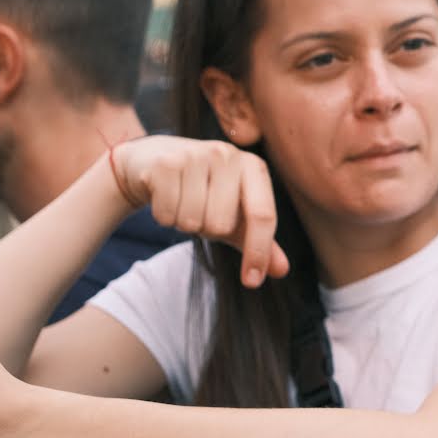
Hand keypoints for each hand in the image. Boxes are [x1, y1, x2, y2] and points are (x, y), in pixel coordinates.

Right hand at [114, 136, 287, 288]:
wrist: (155, 161)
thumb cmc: (203, 190)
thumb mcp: (234, 213)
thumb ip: (259, 239)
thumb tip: (282, 270)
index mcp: (254, 167)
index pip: (263, 215)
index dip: (258, 251)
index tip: (252, 282)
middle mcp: (229, 156)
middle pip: (221, 225)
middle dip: (207, 229)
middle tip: (201, 210)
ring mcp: (196, 156)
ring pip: (192, 222)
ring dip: (184, 223)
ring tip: (183, 201)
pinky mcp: (165, 164)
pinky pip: (166, 215)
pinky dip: (164, 216)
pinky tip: (165, 196)